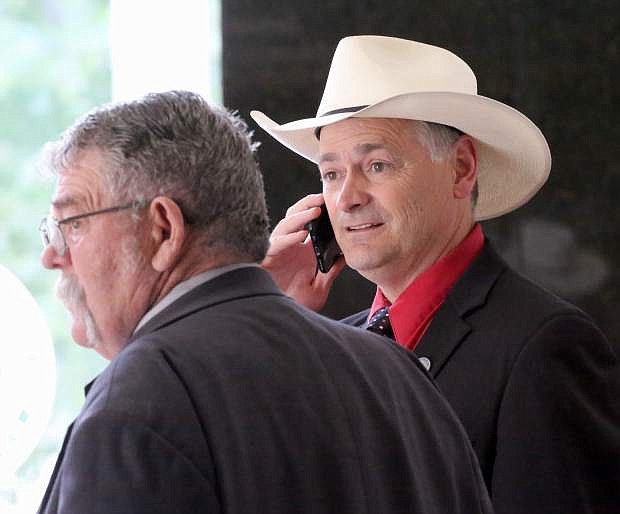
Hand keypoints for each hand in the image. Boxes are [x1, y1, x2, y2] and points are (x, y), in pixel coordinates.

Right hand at [262, 193, 344, 310]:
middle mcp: (288, 246)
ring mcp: (276, 251)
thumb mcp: (319, 287)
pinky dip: (288, 238)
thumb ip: (331, 272)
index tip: (332, 204)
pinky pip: (275, 244)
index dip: (317, 211)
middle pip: (294, 217)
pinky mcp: (265, 260)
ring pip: (285, 226)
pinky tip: (300, 236)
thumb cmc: (295, 302)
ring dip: (300, 218)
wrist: (277, 317)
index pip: (308, 224)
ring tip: (315, 212)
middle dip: (307, 205)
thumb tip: (345, 257)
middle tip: (322, 198)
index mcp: (301, 250)